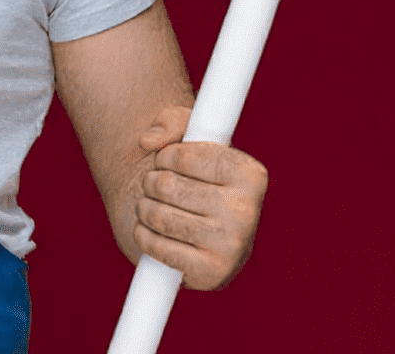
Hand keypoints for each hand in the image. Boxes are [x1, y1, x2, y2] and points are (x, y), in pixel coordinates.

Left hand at [134, 105, 266, 290]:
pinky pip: (158, 247)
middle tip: (155, 185)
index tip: (166, 160)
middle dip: (150, 182)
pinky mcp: (212, 274)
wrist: (191, 226)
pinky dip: (143, 237)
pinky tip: (150, 231)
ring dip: (143, 208)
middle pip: (167, 186)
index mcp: (251, 175)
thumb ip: (170, 120)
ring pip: (158, 216)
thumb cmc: (190, 175)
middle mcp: (248, 211)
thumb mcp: (187, 135)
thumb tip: (148, 141)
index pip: (184, 156)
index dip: (164, 156)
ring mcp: (232, 246)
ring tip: (150, 206)